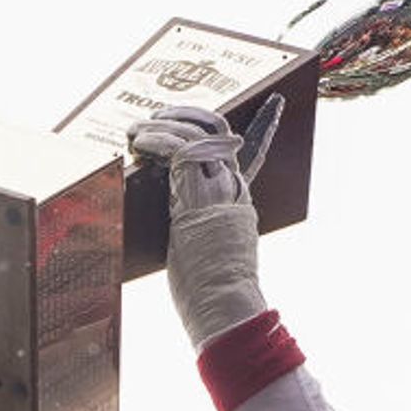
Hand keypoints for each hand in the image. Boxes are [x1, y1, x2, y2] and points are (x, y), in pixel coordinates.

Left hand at [129, 99, 285, 348]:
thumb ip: (197, 234)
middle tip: (160, 114)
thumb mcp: (204, 256)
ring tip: (136, 130)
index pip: (254, 154)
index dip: (265, 128)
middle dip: (189, 114)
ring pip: (198, 133)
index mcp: (239, 203)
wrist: (225, 306)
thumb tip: (182, 238)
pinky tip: (141, 142)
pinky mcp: (201, 194)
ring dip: (163, 124)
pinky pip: (180, 151)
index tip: (274, 104)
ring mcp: (219, 189)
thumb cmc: (211, 296)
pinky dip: (157, 140)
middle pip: (221, 132)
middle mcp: (233, 190)